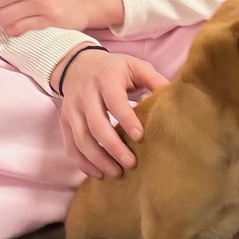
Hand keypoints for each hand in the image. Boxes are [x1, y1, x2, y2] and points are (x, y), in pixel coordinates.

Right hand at [54, 46, 168, 178]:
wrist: (76, 64)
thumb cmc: (113, 68)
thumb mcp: (135, 66)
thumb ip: (154, 80)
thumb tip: (173, 98)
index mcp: (106, 79)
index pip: (115, 102)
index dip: (127, 120)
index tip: (140, 137)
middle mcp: (85, 95)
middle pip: (96, 125)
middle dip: (113, 147)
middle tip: (131, 163)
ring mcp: (72, 110)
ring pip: (81, 139)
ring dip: (98, 160)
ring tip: (117, 173)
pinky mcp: (64, 122)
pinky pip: (70, 146)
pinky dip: (82, 163)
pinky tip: (98, 173)